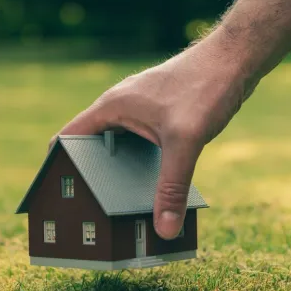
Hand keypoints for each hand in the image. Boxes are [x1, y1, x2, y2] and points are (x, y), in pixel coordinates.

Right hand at [50, 36, 253, 238]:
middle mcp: (120, 108)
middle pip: (92, 147)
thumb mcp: (185, 141)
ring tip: (117, 204)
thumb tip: (165, 229)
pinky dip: (138, 165)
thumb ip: (172, 187)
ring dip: (116, 172)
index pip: (67, 138)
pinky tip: (148, 185)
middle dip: (89, 176)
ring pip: (117, 147)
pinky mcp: (157, 116)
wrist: (233, 61)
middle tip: (91, 210)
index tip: (57, 195)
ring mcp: (139, 112)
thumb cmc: (204, 87)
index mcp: (112, 107)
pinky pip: (138, 145)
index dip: (57, 166)